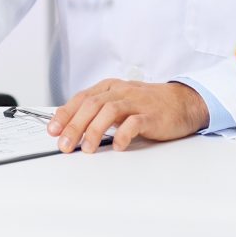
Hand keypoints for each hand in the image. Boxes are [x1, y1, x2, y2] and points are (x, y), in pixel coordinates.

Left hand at [47, 79, 210, 152]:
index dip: (65, 114)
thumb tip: (73, 129)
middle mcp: (119, 91)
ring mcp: (136, 102)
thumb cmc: (147, 105)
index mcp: (108, 88)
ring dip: (94, 130)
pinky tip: (118, 146)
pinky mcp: (151, 115)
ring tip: (87, 148)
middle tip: (64, 144)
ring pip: (108, 111)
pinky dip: (124, 134)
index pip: (80, 99)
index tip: (53, 130)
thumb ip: (99, 112)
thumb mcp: (119, 103)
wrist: (182, 101)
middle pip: (91, 105)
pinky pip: (134, 122)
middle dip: (74, 125)